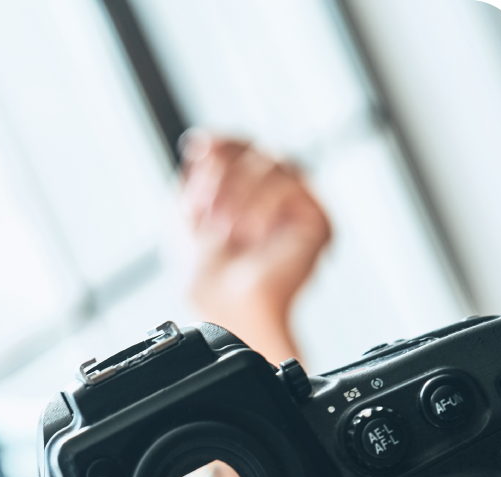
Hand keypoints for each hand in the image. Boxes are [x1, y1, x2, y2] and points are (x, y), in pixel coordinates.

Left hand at [180, 132, 330, 363]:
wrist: (228, 310)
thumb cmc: (207, 282)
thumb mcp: (184, 221)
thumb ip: (194, 178)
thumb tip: (202, 143)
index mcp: (245, 198)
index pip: (241, 150)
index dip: (222, 143)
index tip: (198, 147)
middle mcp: (273, 200)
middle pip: (256, 150)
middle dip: (224, 173)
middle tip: (204, 207)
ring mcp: (296, 208)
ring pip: (273, 162)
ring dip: (239, 191)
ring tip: (226, 228)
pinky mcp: (317, 222)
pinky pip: (291, 185)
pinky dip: (263, 203)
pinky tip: (251, 232)